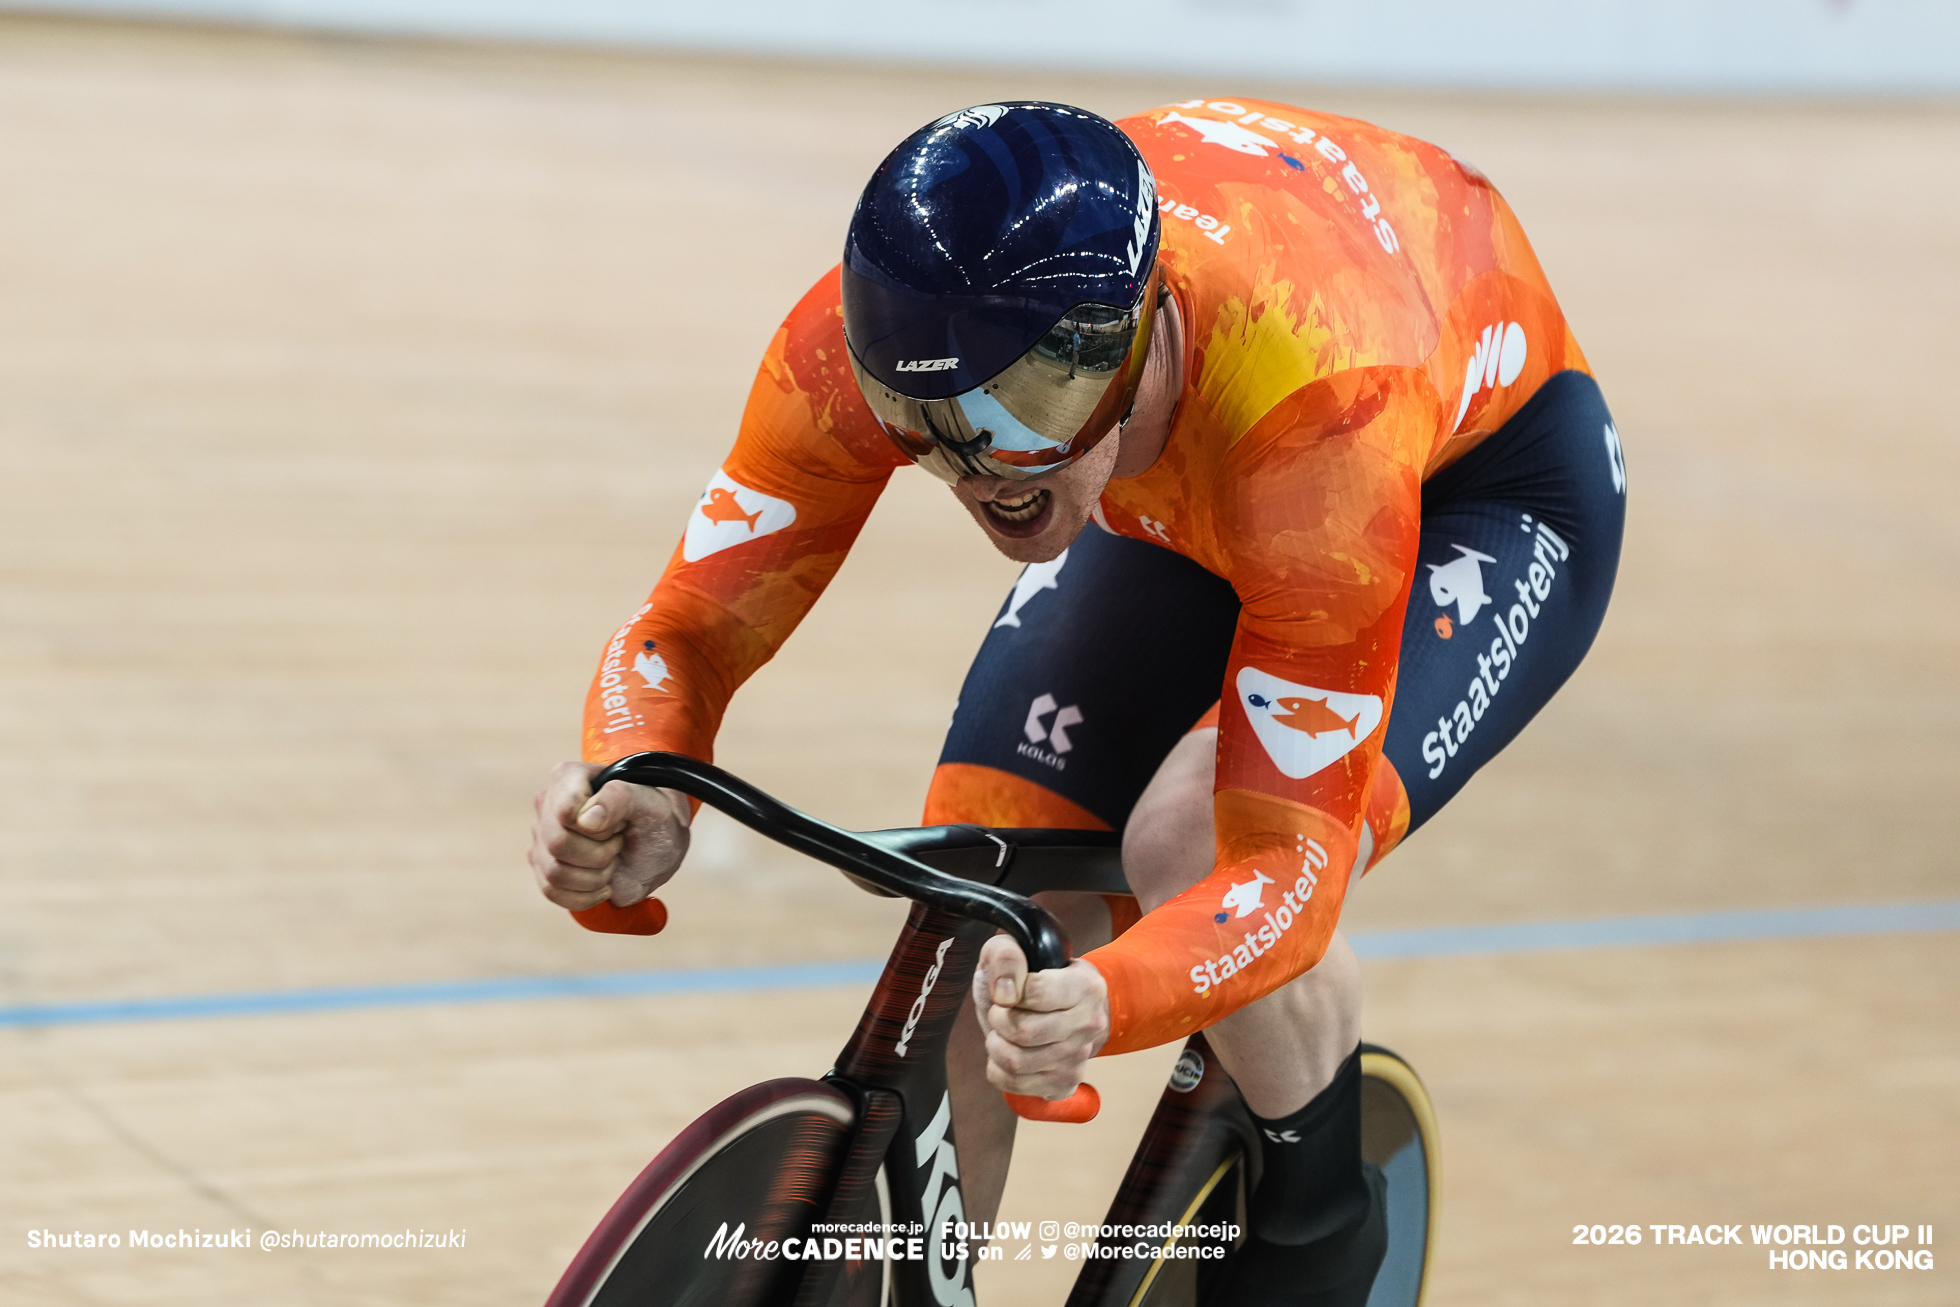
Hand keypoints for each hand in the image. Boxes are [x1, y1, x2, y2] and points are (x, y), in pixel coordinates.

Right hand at [528, 761, 688, 909]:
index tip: (621, 824)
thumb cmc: (656, 818)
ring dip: (595, 877)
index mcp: (569, 778)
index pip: (566, 812)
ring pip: (554, 872)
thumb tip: (586, 819)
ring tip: (613, 860)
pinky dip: (585, 896)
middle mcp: (548, 805)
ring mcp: (543, 837)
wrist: (659, 847)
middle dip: (600, 854)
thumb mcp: (652, 803)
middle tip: (620, 843)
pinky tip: (604, 883)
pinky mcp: (545, 866)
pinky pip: (552, 892)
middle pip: (557, 843)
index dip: (599, 828)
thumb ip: (621, 799)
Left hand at [971, 934, 1109, 1100]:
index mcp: (1086, 986)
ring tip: (1002, 1032)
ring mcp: (1078, 1058)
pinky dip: (998, 1069)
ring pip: (1017, 1062)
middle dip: (998, 1019)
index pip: (1034, 993)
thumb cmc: (1034, 974)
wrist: (1058, 1005)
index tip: (1011, 990)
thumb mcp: (1016, 947)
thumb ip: (1006, 956)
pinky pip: (1015, 1085)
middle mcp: (1089, 1024)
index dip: (1009, 991)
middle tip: (1002, 1011)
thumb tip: (1005, 993)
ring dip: (996, 1045)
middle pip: (1024, 1032)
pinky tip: (1008, 1051)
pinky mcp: (1064, 1083)